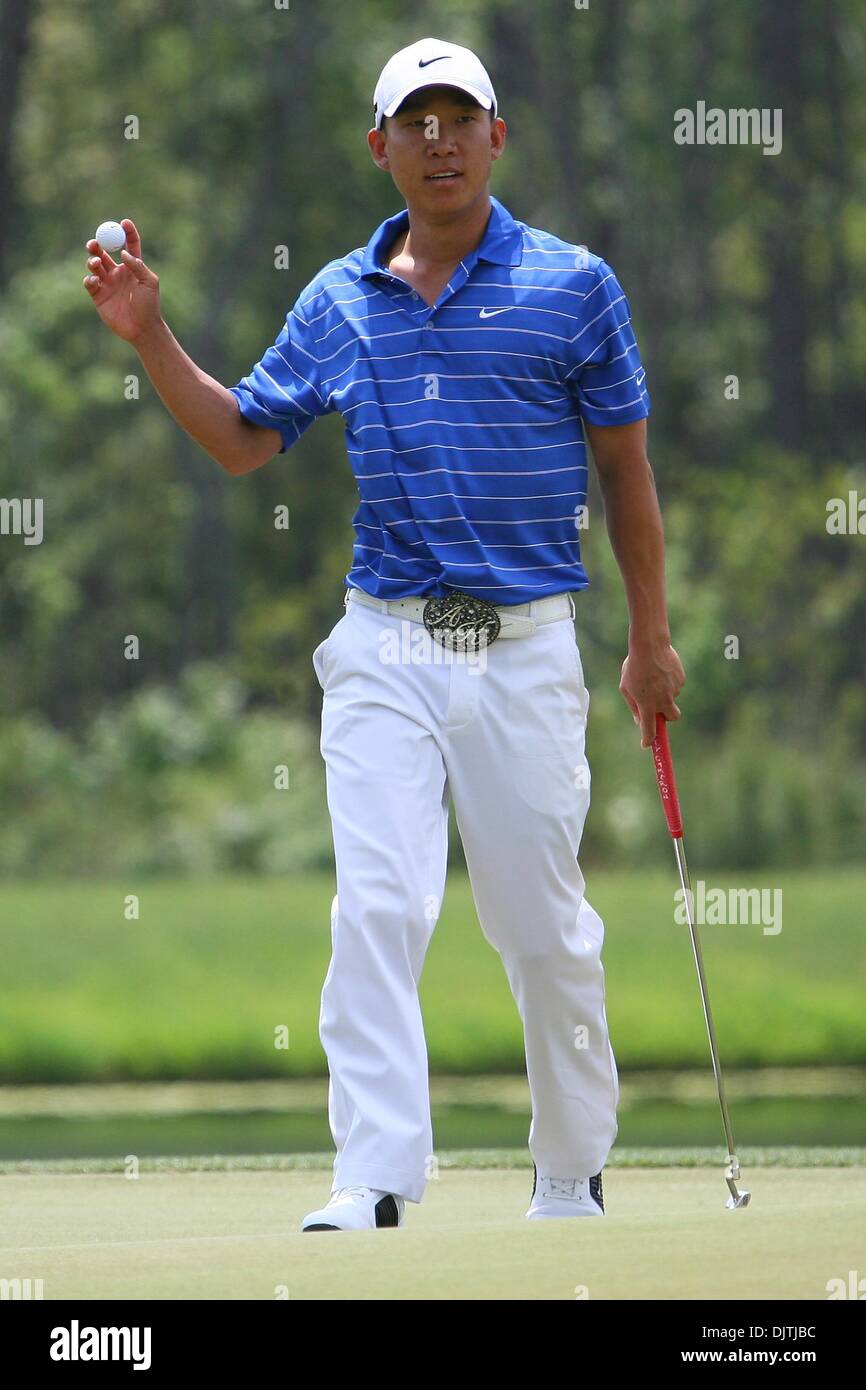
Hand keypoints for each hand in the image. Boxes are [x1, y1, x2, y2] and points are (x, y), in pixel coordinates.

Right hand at [82, 218, 161, 343]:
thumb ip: (137, 265)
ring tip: (96, 263)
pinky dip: (90, 278)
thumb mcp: (149, 282)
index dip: (126, 232)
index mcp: (132, 266)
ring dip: (92, 260)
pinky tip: (95, 282)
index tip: (123, 222)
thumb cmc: (150, 305)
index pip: (128, 244)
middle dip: (98, 244)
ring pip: (94, 264)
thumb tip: (124, 252)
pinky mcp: (98, 295)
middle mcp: (118, 271)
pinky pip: (89, 282)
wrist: (141, 329)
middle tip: (95, 242)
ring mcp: (107, 283)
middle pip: (104, 251)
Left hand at [620, 640, 684, 747]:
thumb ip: (633, 706)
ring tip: (653, 676)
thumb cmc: (634, 666)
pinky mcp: (681, 680)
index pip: (650, 730)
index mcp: (647, 704)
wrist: (650, 645)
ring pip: (671, 698)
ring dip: (664, 693)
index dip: (649, 740)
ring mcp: (674, 690)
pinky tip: (661, 670)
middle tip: (658, 709)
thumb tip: (640, 719)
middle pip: (672, 718)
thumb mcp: (626, 687)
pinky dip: (669, 682)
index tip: (648, 744)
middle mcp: (663, 700)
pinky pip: (675, 686)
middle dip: (667, 717)